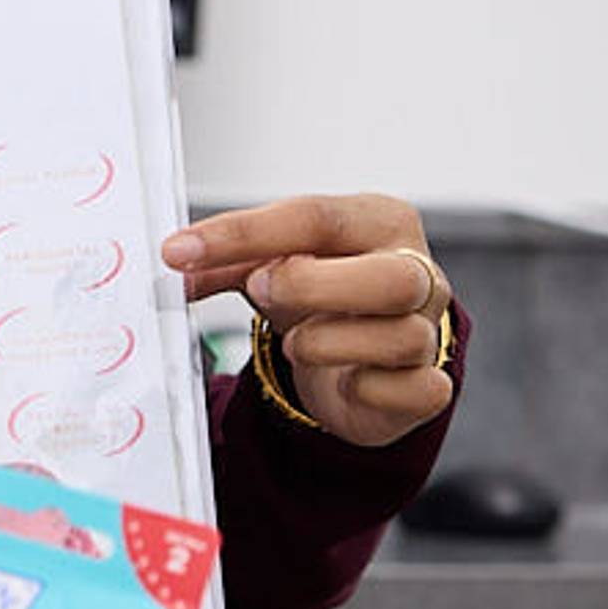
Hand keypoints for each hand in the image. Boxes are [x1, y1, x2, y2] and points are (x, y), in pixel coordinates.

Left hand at [165, 194, 459, 444]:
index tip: (180, 251)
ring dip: (327, 343)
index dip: (243, 233)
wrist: (361, 356)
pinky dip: (368, 389)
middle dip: (311, 286)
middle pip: (388, 277)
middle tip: (260, 291)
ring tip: (298, 343)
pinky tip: (345, 380)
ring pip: (399, 338)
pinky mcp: (430, 387)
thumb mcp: (272, 264)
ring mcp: (431, 331)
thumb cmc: (324, 296)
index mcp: (379, 222)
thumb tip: (177, 265)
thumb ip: (224, 260)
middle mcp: (418, 272)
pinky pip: (414, 391)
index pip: (315, 218)